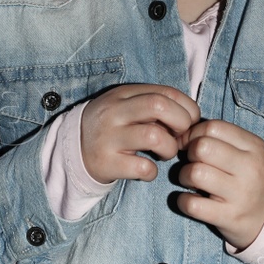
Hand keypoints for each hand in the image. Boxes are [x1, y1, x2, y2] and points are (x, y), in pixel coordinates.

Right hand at [79, 84, 201, 182]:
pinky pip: (142, 167)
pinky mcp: (106, 163)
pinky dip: (152, 171)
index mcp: (124, 94)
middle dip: (181, 122)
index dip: (186, 107)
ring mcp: (109, 137)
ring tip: (164, 153)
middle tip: (181, 137)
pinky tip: (148, 169)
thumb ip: (154, 106)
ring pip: (154, 136)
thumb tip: (190, 117)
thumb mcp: (127, 107)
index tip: (190, 121)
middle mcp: (114, 112)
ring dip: (169, 148)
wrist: (72, 151)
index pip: (165, 92)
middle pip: (159, 105)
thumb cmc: (112, 128)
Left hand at [173, 119, 263, 251]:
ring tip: (191, 181)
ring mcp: (240, 194)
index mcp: (254, 147)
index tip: (189, 143)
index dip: (193, 133)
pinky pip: (193, 204)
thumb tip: (184, 134)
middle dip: (189, 153)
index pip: (214, 127)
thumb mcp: (250, 152)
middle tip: (192, 162)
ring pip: (195, 173)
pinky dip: (183, 201)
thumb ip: (223, 139)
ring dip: (184, 176)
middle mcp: (250, 169)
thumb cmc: (253, 177)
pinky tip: (190, 200)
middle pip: (203, 147)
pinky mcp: (230, 217)